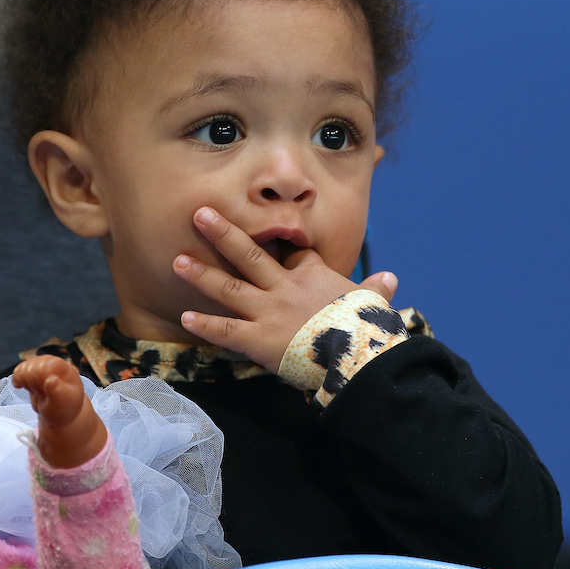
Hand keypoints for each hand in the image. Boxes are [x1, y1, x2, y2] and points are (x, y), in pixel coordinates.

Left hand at [173, 206, 397, 372]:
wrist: (359, 356)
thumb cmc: (369, 328)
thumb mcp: (375, 303)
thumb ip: (377, 289)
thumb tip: (392, 278)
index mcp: (313, 276)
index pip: (293, 254)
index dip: (278, 245)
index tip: (263, 232)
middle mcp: (285, 288)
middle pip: (249, 254)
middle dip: (223, 233)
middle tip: (199, 212)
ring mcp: (269, 312)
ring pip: (229, 288)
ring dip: (202, 274)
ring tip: (177, 259)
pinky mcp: (259, 340)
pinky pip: (226, 331)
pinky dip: (205, 324)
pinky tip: (184, 316)